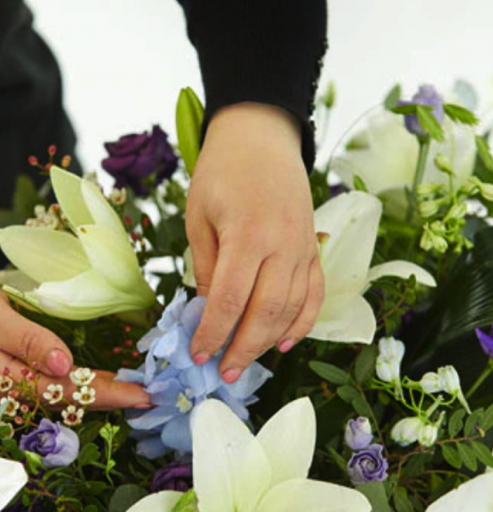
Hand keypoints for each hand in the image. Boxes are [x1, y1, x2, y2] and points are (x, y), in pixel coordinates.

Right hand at [0, 266, 149, 408]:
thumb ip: (26, 340)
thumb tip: (67, 365)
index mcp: (3, 376)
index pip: (66, 391)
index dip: (108, 394)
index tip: (144, 396)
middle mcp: (9, 386)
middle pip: (69, 396)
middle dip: (112, 395)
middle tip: (153, 393)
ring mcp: (7, 379)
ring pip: (61, 390)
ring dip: (99, 389)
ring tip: (136, 386)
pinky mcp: (6, 368)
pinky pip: (49, 378)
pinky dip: (79, 377)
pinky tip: (98, 372)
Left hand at [186, 102, 323, 381]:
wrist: (261, 138)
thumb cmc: (221, 173)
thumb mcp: (199, 218)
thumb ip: (205, 267)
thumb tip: (207, 313)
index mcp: (246, 236)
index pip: (228, 301)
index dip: (213, 334)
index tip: (198, 354)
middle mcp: (281, 246)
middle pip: (264, 314)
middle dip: (242, 349)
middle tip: (223, 373)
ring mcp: (304, 248)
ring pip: (291, 310)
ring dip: (268, 342)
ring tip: (246, 362)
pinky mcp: (314, 247)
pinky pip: (314, 294)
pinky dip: (302, 323)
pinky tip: (286, 343)